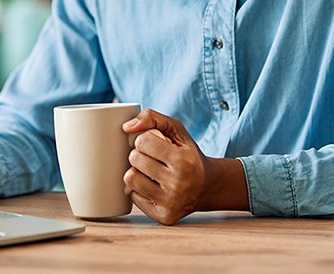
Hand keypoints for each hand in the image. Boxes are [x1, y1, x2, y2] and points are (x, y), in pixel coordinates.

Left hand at [122, 109, 248, 224]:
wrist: (207, 186)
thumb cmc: (188, 154)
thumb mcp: (177, 130)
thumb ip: (152, 118)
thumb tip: (126, 127)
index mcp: (183, 161)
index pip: (142, 142)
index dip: (144, 140)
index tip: (152, 144)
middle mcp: (178, 184)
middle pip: (135, 160)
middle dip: (139, 155)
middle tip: (150, 157)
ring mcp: (171, 203)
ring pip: (130, 180)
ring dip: (136, 172)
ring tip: (149, 171)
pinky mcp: (164, 217)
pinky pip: (134, 197)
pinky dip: (139, 190)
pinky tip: (152, 186)